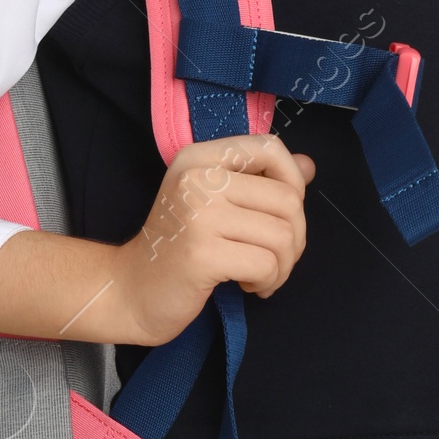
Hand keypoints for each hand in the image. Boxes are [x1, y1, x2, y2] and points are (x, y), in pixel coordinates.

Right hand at [114, 135, 314, 345]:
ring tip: (260, 276)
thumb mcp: (215, 202)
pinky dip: (267, 281)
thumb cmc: (177, 248)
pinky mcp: (202, 254)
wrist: (130, 291)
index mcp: (199, 158)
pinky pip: (267, 264)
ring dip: (283, 265)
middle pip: (287, 198)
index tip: (281, 214)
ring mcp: (198, 215)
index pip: (269, 148)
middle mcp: (197, 178)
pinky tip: (248, 286)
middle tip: (274, 259)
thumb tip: (309, 166)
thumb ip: (261, 181)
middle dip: (295, 238)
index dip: (293, 182)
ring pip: (282, 235)